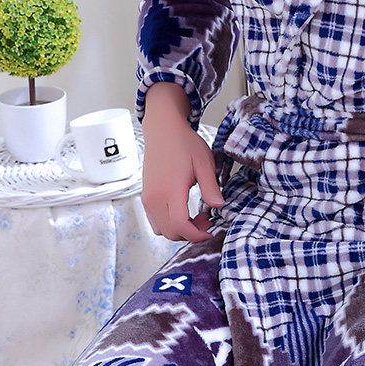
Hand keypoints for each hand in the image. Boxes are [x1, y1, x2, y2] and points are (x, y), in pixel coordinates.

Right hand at [140, 83, 224, 241]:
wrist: (164, 131)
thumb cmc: (184, 144)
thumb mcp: (204, 163)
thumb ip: (210, 187)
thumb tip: (219, 206)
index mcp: (171, 190)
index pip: (180, 225)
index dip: (196, 235)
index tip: (210, 230)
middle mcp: (155, 198)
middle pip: (170, 232)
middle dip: (190, 233)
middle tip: (207, 220)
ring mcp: (148, 198)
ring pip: (161, 229)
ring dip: (179, 229)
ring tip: (196, 215)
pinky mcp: (146, 196)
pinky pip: (155, 220)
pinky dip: (169, 222)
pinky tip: (183, 209)